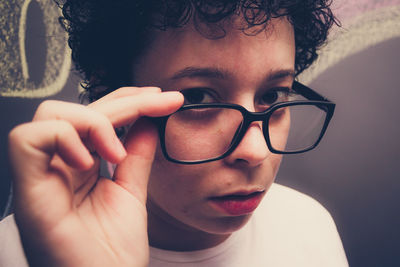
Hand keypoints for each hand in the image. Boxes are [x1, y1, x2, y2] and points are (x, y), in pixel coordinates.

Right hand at [8, 87, 182, 266]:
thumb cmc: (113, 252)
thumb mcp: (130, 192)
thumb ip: (136, 156)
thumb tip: (148, 122)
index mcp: (78, 167)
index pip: (98, 116)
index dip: (130, 101)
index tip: (165, 99)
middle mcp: (57, 167)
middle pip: (80, 110)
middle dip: (125, 102)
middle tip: (161, 102)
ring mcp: (41, 176)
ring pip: (50, 115)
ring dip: (93, 122)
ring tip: (118, 153)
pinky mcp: (29, 189)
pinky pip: (28, 139)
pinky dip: (64, 138)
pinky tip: (90, 162)